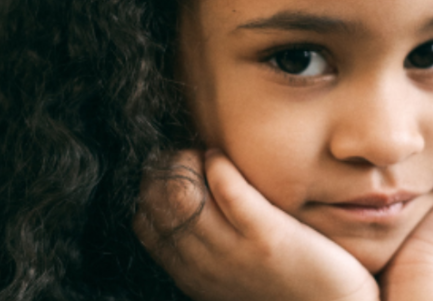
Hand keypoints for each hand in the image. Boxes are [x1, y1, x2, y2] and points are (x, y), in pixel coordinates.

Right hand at [134, 149, 379, 300]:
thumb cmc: (288, 281)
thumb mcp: (234, 268)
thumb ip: (208, 241)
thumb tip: (186, 194)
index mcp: (193, 274)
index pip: (144, 223)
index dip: (150, 187)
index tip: (171, 169)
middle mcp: (205, 266)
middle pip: (159, 203)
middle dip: (166, 167)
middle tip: (187, 152)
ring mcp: (235, 252)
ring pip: (182, 192)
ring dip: (187, 160)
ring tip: (204, 153)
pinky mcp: (268, 236)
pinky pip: (227, 188)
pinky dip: (219, 163)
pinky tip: (222, 157)